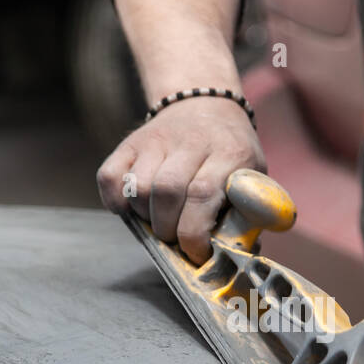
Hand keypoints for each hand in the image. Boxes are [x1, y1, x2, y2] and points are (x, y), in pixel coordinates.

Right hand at [96, 97, 263, 263]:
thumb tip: (234, 259)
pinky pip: (110, 177)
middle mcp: (191, 141)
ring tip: (160, 220)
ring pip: (138, 187)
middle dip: (169, 229)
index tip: (196, 253)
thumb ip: (249, 216)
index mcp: (229, 153)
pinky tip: (133, 208)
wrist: (206, 104)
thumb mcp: (253, 178)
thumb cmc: (231, 156)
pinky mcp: (130, 142)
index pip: (201, 194)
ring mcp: (157, 139)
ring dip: (146, 216)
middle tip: (177, 238)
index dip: (194, 234)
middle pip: (166, 192)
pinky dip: (116, 201)